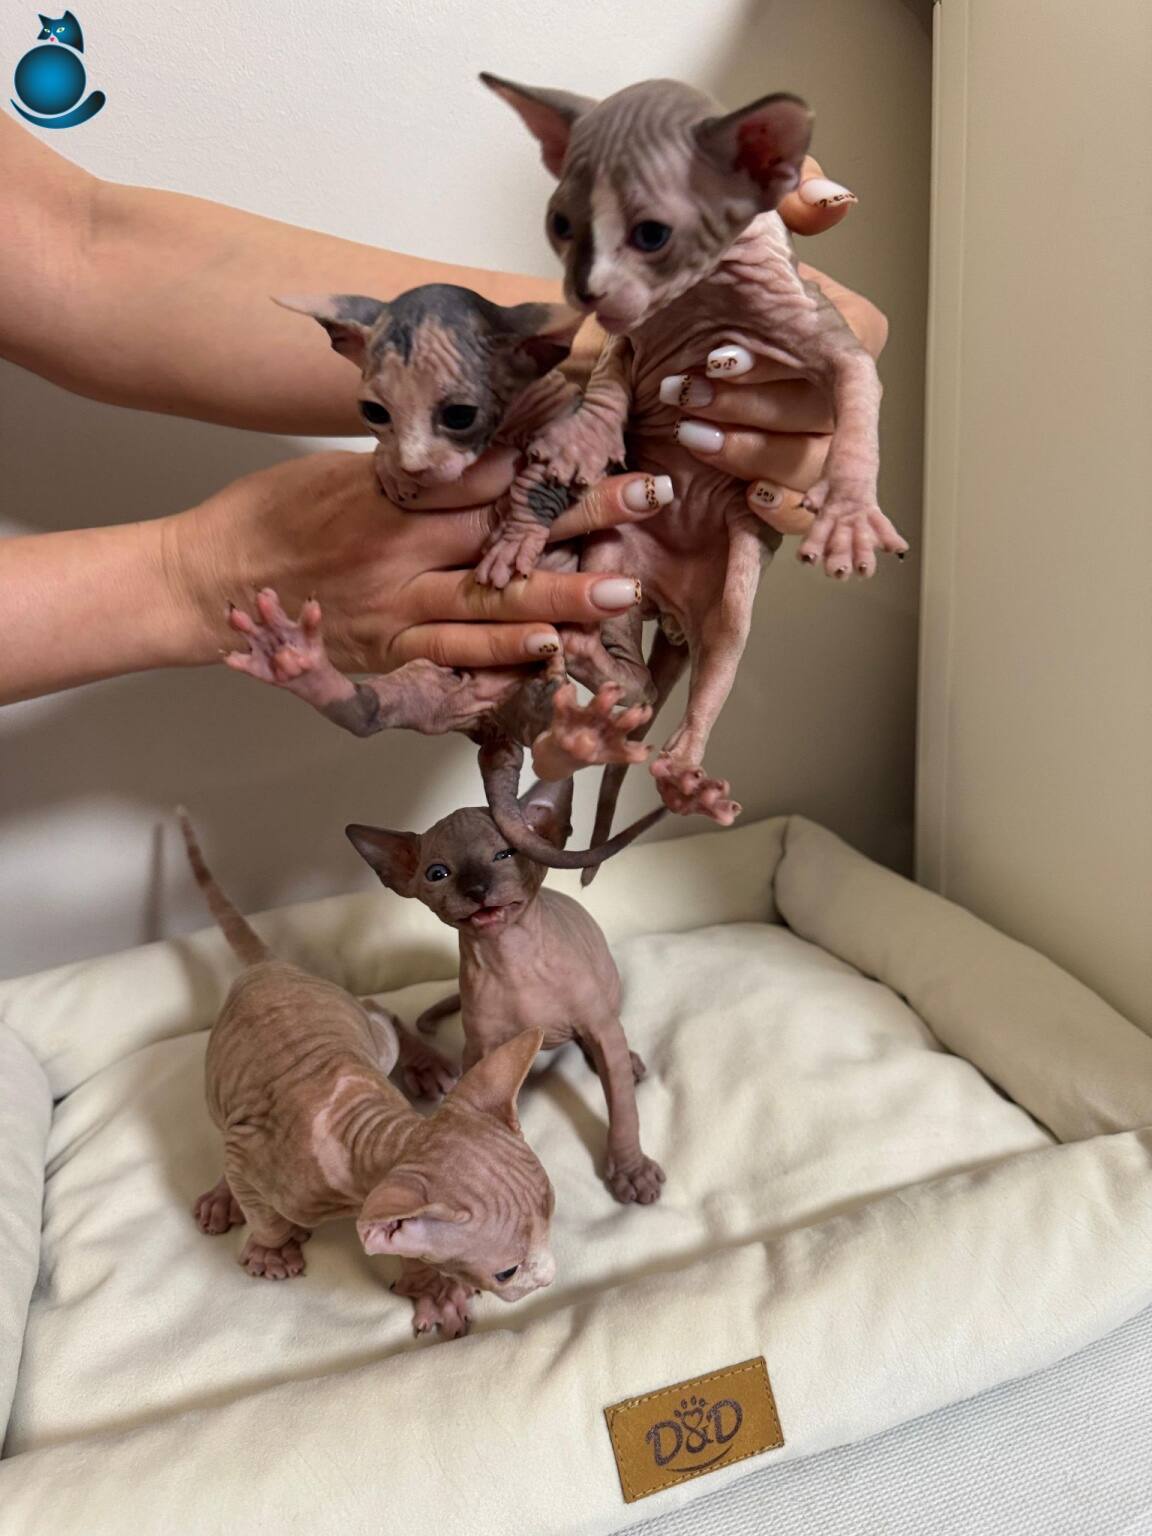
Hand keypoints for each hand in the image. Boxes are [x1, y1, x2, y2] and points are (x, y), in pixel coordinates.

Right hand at [169, 449, 661, 672]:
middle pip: (504, 532)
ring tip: (621, 590)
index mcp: (392, 493)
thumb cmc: (271, 513)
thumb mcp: (340, 469)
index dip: (550, 455)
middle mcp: (401, 551)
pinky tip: (550, 656)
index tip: (605, 433)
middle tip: (647, 500)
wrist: (209, 578)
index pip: (485, 472)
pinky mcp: (387, 654)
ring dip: (560, 599)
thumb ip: (411, 470)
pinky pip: (452, 660)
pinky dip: (502, 661)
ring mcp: (396, 608)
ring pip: (489, 604)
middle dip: (581, 517)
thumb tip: (476, 450)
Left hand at [655, 155, 887, 536]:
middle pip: (816, 436)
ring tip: (685, 420)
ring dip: (743, 452)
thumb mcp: (734, 211)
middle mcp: (819, 391)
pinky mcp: (756, 469)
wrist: (633, 299)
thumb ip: (788, 192)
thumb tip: (835, 202)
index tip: (848, 492)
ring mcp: (790, 435)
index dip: (856, 449)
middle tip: (692, 387)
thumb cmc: (691, 259)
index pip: (856, 395)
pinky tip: (744, 501)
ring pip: (795, 473)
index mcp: (829, 335)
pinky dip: (772, 511)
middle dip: (754, 415)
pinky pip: (786, 512)